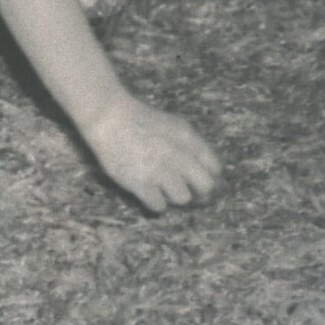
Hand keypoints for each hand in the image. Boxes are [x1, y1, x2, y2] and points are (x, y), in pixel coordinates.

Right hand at [82, 92, 223, 212]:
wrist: (111, 119)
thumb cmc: (142, 121)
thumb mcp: (175, 125)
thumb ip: (193, 144)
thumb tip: (208, 168)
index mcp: (188, 139)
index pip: (214, 167)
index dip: (210, 175)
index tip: (202, 179)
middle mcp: (177, 156)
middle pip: (205, 186)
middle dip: (200, 191)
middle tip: (190, 190)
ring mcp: (159, 171)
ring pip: (182, 198)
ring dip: (176, 196)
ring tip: (166, 190)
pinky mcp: (140, 183)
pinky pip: (158, 206)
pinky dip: (157, 204)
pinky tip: (152, 195)